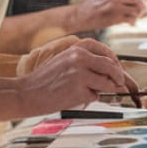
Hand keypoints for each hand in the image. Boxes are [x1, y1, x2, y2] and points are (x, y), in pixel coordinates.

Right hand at [17, 40, 138, 114]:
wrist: (27, 93)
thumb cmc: (45, 79)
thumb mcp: (65, 60)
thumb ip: (85, 61)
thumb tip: (110, 68)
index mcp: (77, 48)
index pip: (105, 51)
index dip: (114, 60)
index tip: (116, 67)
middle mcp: (80, 58)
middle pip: (111, 67)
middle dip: (118, 77)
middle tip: (119, 84)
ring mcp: (81, 74)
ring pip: (107, 83)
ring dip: (104, 89)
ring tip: (88, 91)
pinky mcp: (80, 90)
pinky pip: (95, 96)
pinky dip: (89, 99)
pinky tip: (74, 97)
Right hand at [76, 0, 145, 29]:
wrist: (79, 16)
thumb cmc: (91, 5)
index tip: (137, 1)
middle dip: (139, 6)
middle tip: (138, 12)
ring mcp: (116, 5)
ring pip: (136, 9)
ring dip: (137, 14)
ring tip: (134, 18)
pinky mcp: (115, 17)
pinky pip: (132, 19)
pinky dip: (133, 22)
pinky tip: (131, 24)